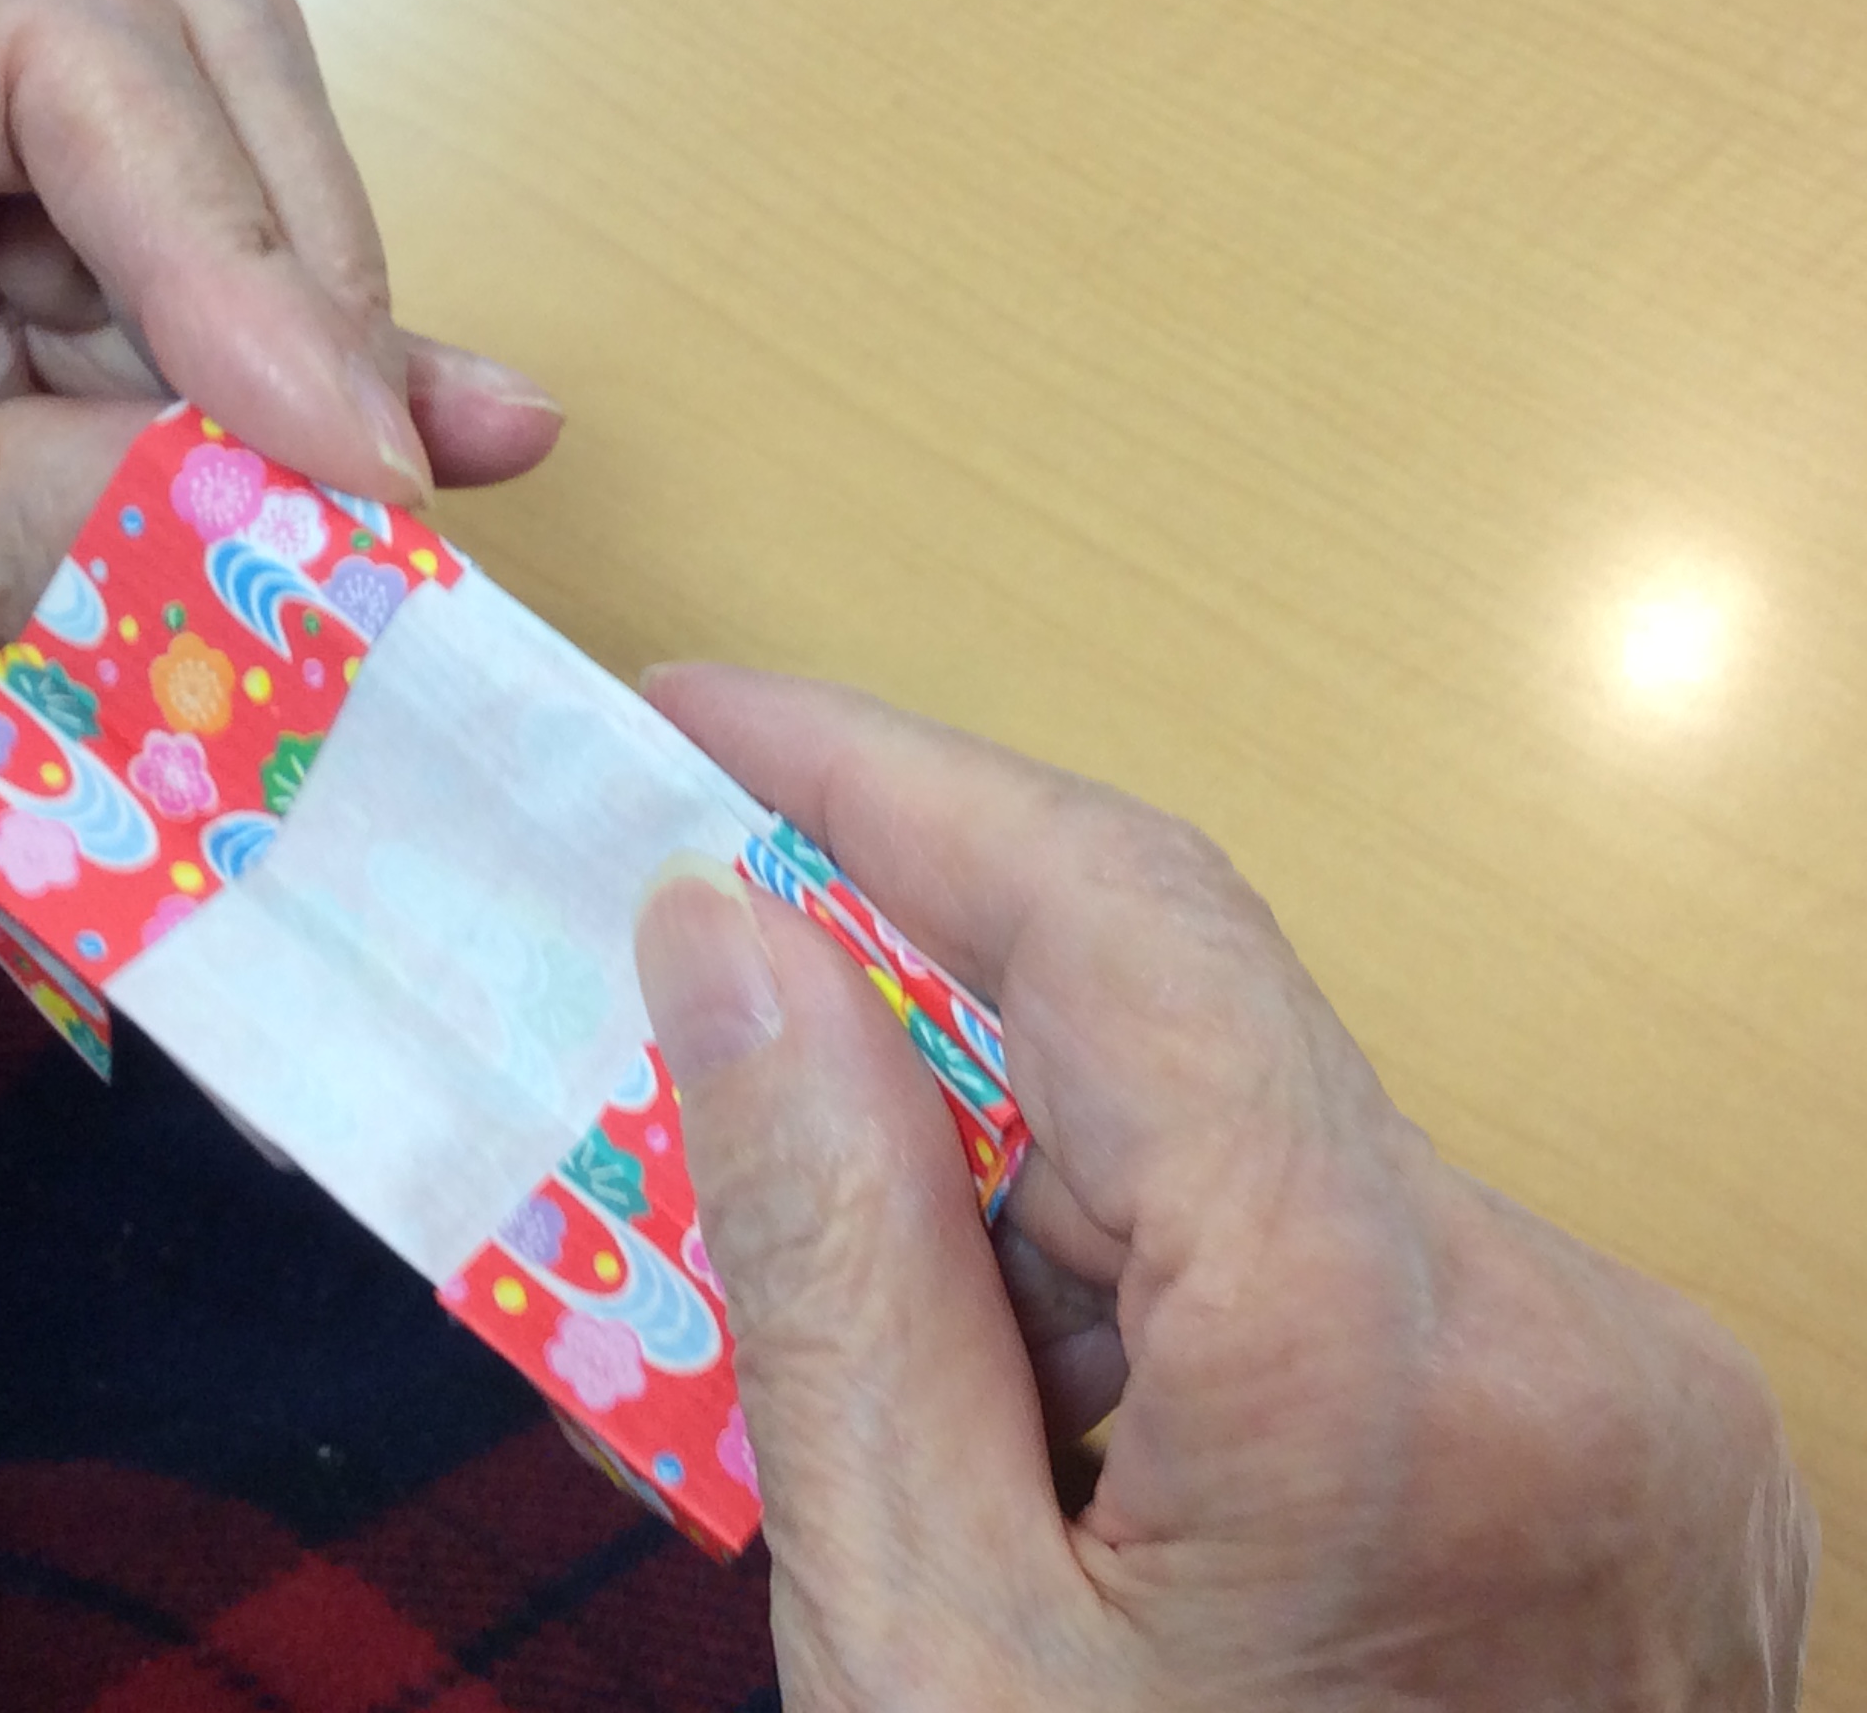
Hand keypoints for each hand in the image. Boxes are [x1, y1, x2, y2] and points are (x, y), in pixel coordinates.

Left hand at [0, 0, 560, 910]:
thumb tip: (274, 537)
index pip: (40, 49)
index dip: (229, 232)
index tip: (343, 445)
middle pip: (163, 85)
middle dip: (290, 280)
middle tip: (386, 483)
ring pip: (192, 238)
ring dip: (304, 381)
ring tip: (405, 533)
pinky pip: (157, 369)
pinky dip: (261, 450)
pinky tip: (394, 501)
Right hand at [633, 666, 1814, 1710]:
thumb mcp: (911, 1641)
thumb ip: (825, 1260)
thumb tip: (728, 941)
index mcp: (1378, 1358)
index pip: (1119, 919)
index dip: (888, 778)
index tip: (699, 720)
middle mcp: (1568, 1323)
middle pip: (1195, 1032)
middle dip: (933, 1018)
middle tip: (712, 1037)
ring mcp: (1641, 1383)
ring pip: (1267, 1141)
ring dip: (1047, 1187)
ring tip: (918, 1388)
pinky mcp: (1641, 1438)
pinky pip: (1352, 1253)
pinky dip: (1165, 1281)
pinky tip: (1070, 1448)